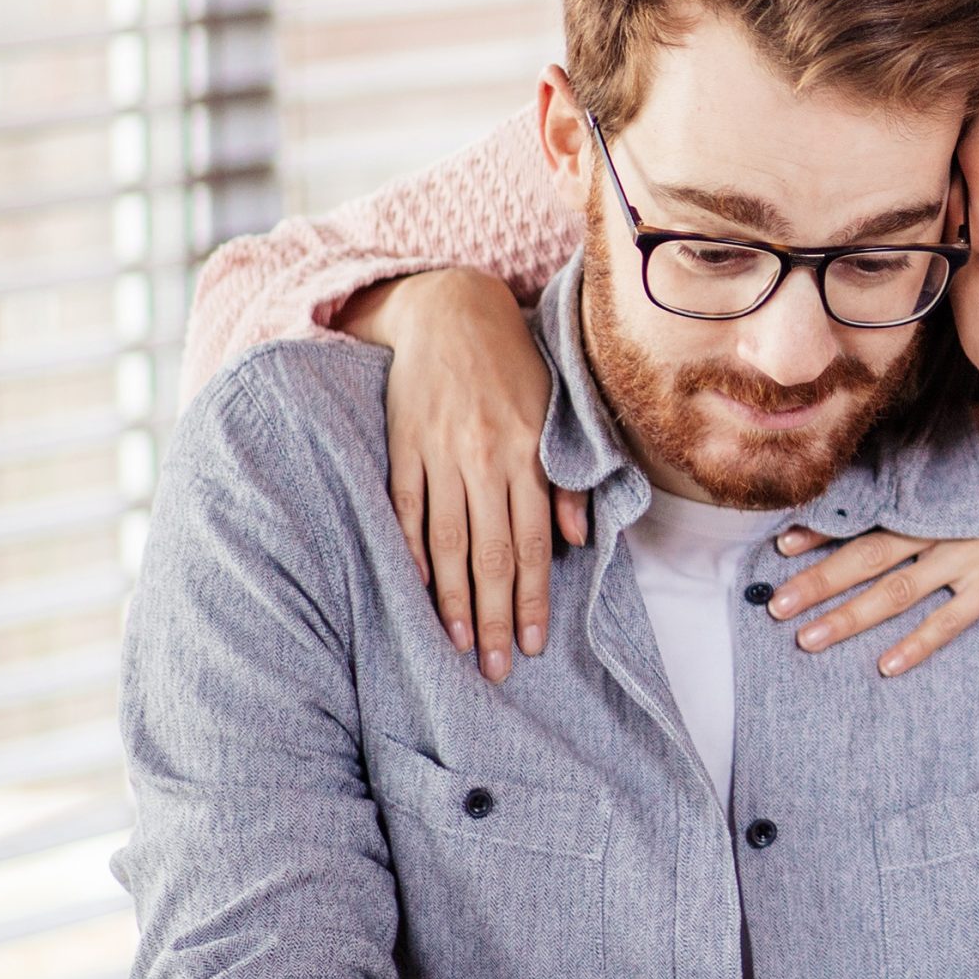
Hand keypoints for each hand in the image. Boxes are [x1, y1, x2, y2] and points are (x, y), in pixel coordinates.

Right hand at [339, 269, 588, 679]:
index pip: (534, 542)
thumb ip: (568, 474)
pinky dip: (409, 552)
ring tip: (462, 646)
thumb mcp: (556, 409)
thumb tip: (577, 539)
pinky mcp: (401, 446)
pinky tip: (416, 591)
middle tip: (500, 670)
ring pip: (445, 542)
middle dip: (497, 617)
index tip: (536, 644)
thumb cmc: (513, 364)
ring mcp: (438, 454)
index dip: (535, 597)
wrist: (449, 309)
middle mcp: (484, 457)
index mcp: (527, 452)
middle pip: (490, 553)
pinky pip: (405, 509)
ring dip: (453, 600)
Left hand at [767, 402, 978, 673]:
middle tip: (773, 602)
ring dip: (848, 617)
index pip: (871, 505)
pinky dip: (918, 645)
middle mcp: (947, 522)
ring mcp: (971, 556)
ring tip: (806, 639)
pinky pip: (949, 622)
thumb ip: (966, 427)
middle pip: (867, 554)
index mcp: (944, 483)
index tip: (785, 542)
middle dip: (816, 579)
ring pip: (895, 592)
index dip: (826, 525)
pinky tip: (887, 666)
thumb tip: (933, 422)